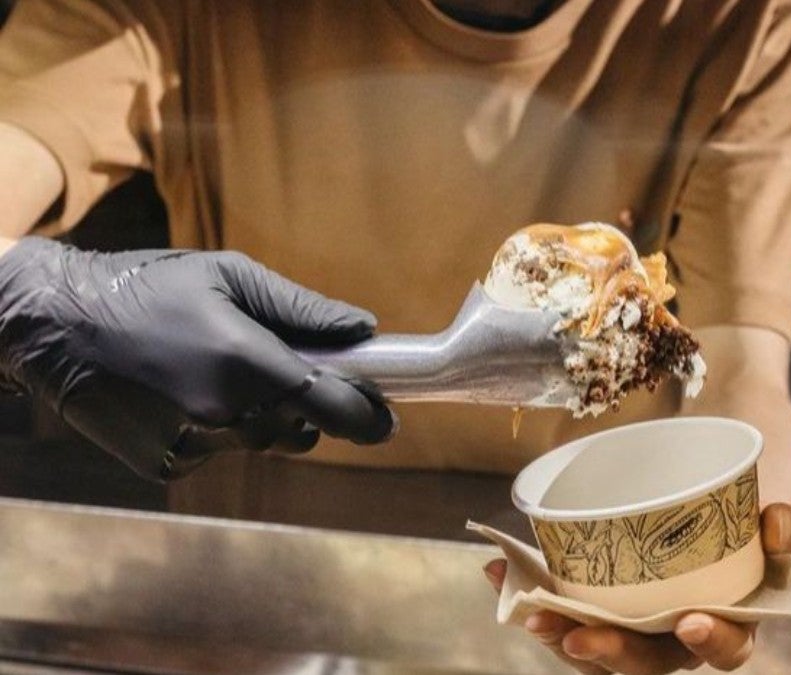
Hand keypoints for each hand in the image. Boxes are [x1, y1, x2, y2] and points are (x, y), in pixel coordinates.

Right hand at [0, 238, 395, 480]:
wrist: (57, 323)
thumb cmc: (149, 287)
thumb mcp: (229, 275)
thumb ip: (302, 308)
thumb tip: (365, 328)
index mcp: (246, 363)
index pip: (333, 406)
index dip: (368, 415)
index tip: (386, 416)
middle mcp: (225, 414)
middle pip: (302, 430)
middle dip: (309, 408)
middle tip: (292, 375)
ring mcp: (194, 445)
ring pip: (262, 443)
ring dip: (267, 419)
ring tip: (229, 374)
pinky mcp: (168, 464)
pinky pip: (220, 453)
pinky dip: (221, 430)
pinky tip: (188, 393)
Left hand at [482, 502, 790, 673]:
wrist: (720, 449)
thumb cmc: (754, 488)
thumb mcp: (782, 507)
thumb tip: (775, 529)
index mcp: (736, 617)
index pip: (728, 649)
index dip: (710, 645)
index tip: (690, 622)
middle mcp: (685, 627)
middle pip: (649, 660)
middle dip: (610, 654)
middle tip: (576, 638)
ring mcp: (640, 611)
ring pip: (600, 642)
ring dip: (560, 631)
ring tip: (528, 609)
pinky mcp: (603, 590)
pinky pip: (568, 603)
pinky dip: (533, 589)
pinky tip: (501, 570)